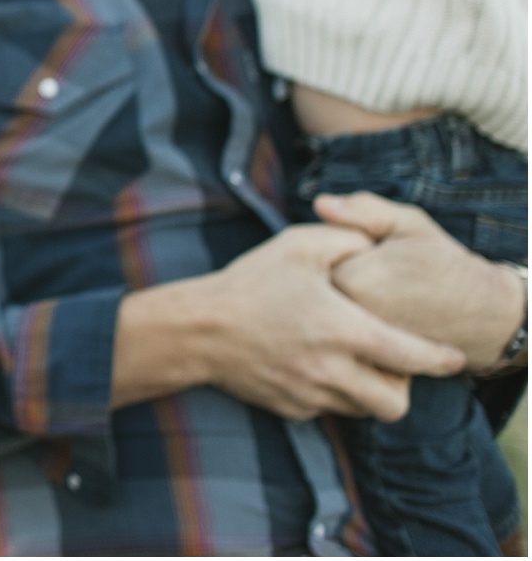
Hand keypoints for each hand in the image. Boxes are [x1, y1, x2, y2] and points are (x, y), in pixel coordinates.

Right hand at [113, 222, 464, 420]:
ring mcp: (311, 395)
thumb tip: (373, 246)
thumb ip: (345, 239)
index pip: (413, 358)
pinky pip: (327, 408)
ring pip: (364, 411)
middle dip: (403, 386)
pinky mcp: (291, 408)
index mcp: (344, 331)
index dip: (440, 360)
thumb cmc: (249, 282)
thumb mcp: (296, 245)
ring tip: (353, 362)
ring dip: (369, 391)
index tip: (452, 358)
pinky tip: (312, 364)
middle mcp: (333, 371)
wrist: (196, 328)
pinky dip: (331, 392)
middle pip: (396, 404)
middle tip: (388, 360)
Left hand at [314, 191, 526, 370]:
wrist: (482, 318)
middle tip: (377, 276)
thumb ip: (363, 212)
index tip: (371, 252)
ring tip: (382, 296)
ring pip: (323, 310)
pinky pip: (338, 334)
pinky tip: (378, 317)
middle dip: (333, 273)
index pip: (311, 255)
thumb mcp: (409, 225)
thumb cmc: (443, 263)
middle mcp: (346, 318)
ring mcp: (353, 345)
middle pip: (311, 286)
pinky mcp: (364, 361)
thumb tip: (321, 204)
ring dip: (338, 300)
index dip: (339, 247)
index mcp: (350, 278)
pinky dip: (350, 323)